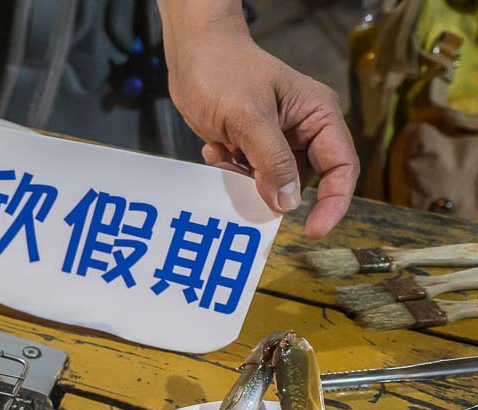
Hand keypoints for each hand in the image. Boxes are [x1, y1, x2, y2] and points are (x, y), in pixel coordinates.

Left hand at [160, 8, 357, 237]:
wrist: (192, 54)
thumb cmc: (224, 72)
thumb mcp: (248, 118)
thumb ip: (272, 161)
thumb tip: (288, 203)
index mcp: (318, 116)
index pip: (341, 167)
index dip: (333, 202)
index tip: (313, 231)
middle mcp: (303, 130)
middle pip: (303, 181)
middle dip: (271, 190)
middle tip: (241, 180)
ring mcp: (277, 139)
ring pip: (271, 183)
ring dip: (244, 180)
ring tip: (223, 155)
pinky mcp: (252, 146)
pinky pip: (247, 176)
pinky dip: (230, 171)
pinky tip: (215, 148)